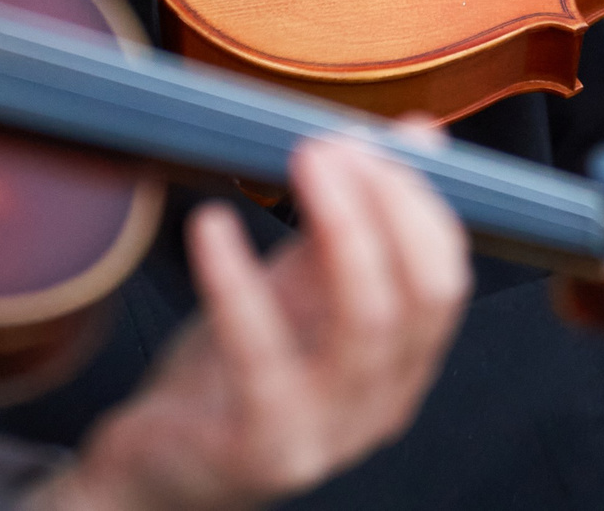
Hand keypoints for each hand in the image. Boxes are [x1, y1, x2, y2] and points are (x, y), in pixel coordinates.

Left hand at [32, 137, 469, 510]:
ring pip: (368, 323)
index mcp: (401, 363)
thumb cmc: (230, 374)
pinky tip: (212, 226)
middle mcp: (382, 403)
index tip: (371, 140)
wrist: (157, 467)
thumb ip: (352, 220)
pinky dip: (238, 282)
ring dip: (341, 225)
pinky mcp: (265, 449)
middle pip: (423, 295)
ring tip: (299, 161)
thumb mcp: (298, 288)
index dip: (417, 200)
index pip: (446, 276)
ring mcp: (330, 434)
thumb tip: (417, 136)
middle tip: (331, 145)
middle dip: (388, 203)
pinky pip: (263, 359)